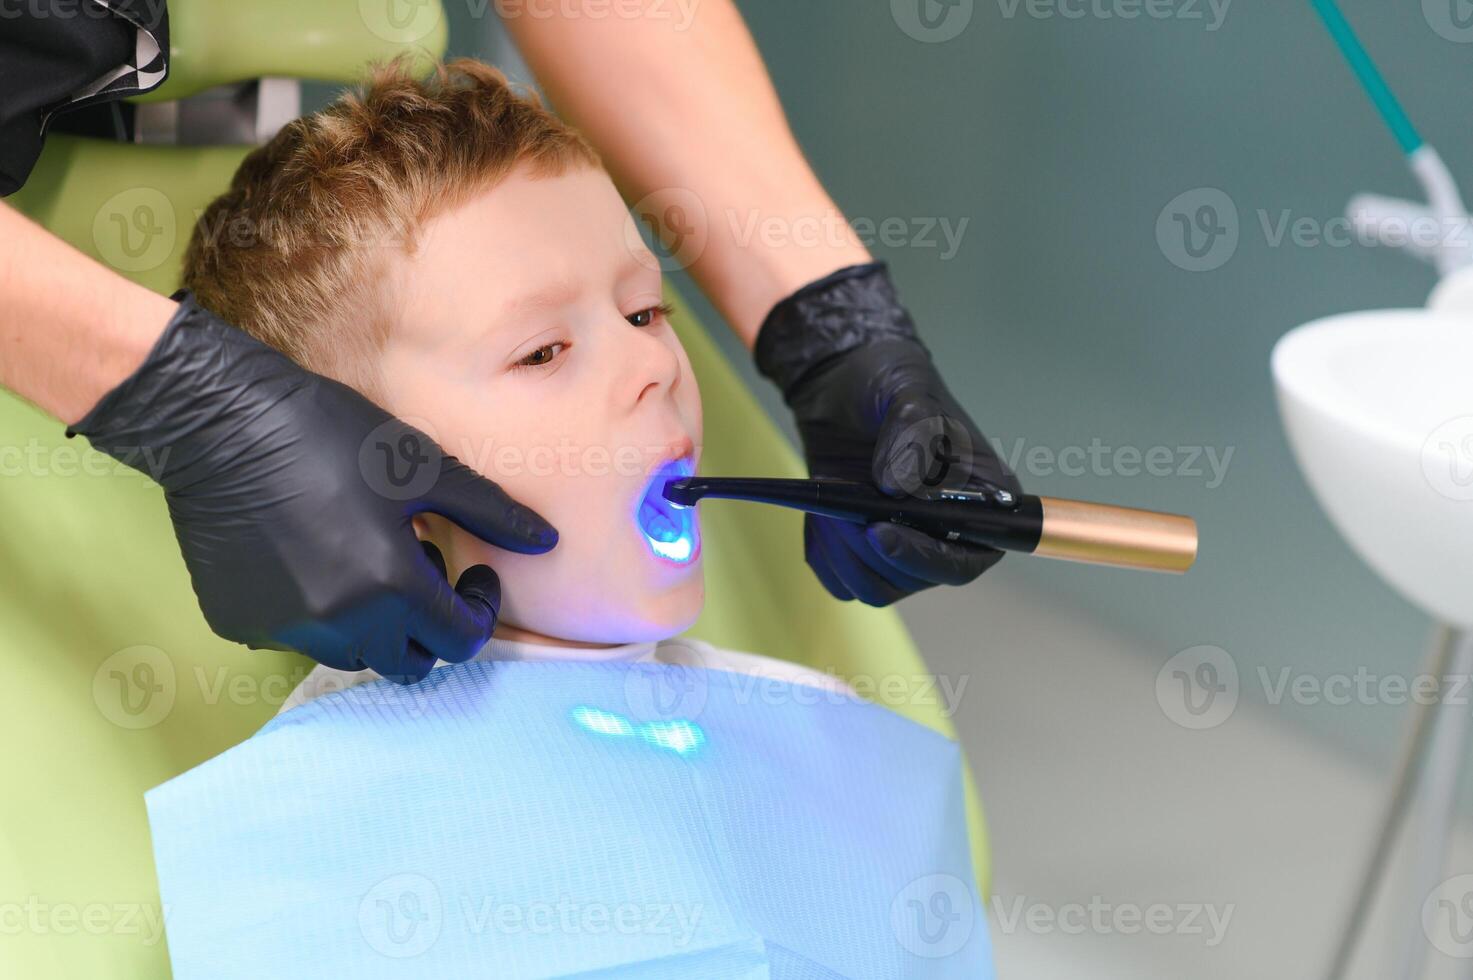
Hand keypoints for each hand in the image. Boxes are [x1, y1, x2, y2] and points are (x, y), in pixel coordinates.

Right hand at [67, 292, 556, 681]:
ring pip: (353, 653)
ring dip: (375, 621)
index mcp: (390, 586)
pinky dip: (318, 612)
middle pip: (408, 660)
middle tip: (420, 564)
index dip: (477, 609)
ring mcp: (283, 628)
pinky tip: (311, 555)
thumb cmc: (330, 434)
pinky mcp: (240, 623)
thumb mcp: (423, 467)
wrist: (218, 421)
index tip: (472, 572)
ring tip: (365, 554)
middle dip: (429, 624)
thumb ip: (491, 513)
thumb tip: (546, 541)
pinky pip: (298, 636)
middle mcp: (337, 622)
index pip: (459, 641)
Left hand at [754, 263, 1020, 605]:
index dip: (924, 558)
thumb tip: (898, 487)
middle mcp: (948, 534)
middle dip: (872, 548)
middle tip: (843, 507)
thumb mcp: (908, 394)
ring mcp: (905, 545)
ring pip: (873, 586)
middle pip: (913, 579)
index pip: (966, 560)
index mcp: (983, 503)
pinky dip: (825, 552)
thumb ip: (912, 435)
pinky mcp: (864, 551)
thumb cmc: (890, 383)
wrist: (841, 382)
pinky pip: (840, 579)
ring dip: (843, 550)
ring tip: (832, 503)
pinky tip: (822, 513)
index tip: (879, 532)